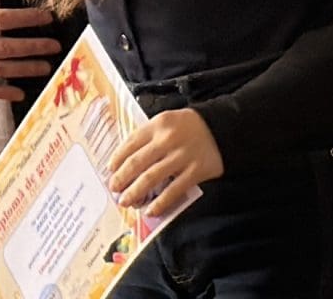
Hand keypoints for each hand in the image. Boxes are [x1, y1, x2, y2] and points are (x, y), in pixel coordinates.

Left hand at [109, 109, 223, 217]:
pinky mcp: (196, 171)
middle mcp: (168, 139)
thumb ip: (148, 137)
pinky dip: (160, 202)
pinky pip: (174, 190)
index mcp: (158, 124)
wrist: (223, 129)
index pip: (131, 143)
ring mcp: (182, 156)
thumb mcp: (167, 122)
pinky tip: (151, 210)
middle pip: (137, 162)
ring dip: (135, 192)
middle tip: (114, 189)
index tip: (110, 170)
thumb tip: (124, 163)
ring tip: (126, 202)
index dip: (117, 158)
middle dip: (122, 178)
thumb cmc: (188, 128)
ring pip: (152, 177)